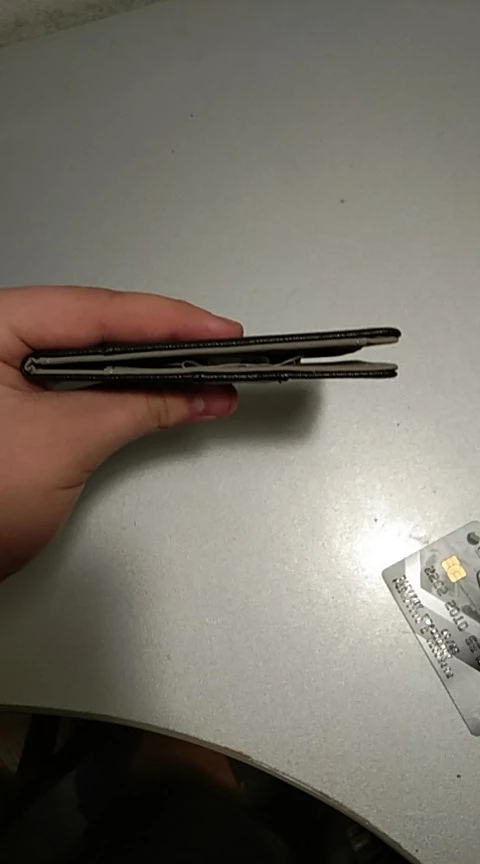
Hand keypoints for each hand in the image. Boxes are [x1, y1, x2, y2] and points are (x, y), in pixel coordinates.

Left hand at [0, 286, 241, 579]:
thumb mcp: (66, 444)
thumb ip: (137, 408)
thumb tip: (194, 393)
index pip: (93, 311)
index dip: (166, 320)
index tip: (216, 331)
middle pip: (96, 325)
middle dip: (165, 342)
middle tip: (220, 350)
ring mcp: (7, 370)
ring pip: (93, 353)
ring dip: (151, 368)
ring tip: (203, 373)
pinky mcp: (19, 400)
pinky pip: (84, 381)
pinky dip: (126, 390)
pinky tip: (163, 391)